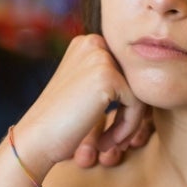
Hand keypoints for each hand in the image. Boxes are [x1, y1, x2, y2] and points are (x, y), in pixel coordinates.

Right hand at [13, 34, 149, 176]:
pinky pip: (137, 105)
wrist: (35, 138)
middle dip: (130, 113)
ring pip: (140, 93)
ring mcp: (100, 57)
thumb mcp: (83, 90)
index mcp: (88, 43)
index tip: (113, 130)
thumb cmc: (59, 122)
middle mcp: (94, 42)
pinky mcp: (108, 76)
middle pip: (136, 80)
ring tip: (112, 143)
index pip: (127, 72)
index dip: (126, 103)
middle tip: (115, 140)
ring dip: (130, 123)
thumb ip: (108, 79)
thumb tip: (150, 83)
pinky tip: (107, 142)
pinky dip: (127, 128)